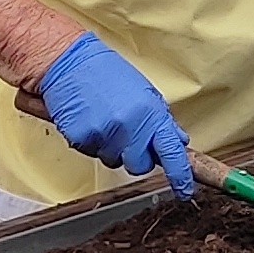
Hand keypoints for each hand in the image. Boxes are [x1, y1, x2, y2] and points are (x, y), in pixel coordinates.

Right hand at [35, 30, 192, 193]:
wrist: (69, 63)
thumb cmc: (106, 73)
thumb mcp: (144, 92)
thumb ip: (161, 119)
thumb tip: (178, 141)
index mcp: (150, 113)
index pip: (171, 152)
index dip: (180, 175)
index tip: (184, 189)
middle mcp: (130, 127)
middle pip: (140, 166)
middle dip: (137, 158)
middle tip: (128, 137)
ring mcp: (105, 135)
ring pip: (113, 161)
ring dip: (112, 148)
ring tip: (104, 120)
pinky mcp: (82, 139)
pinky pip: (91, 153)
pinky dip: (91, 142)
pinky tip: (89, 120)